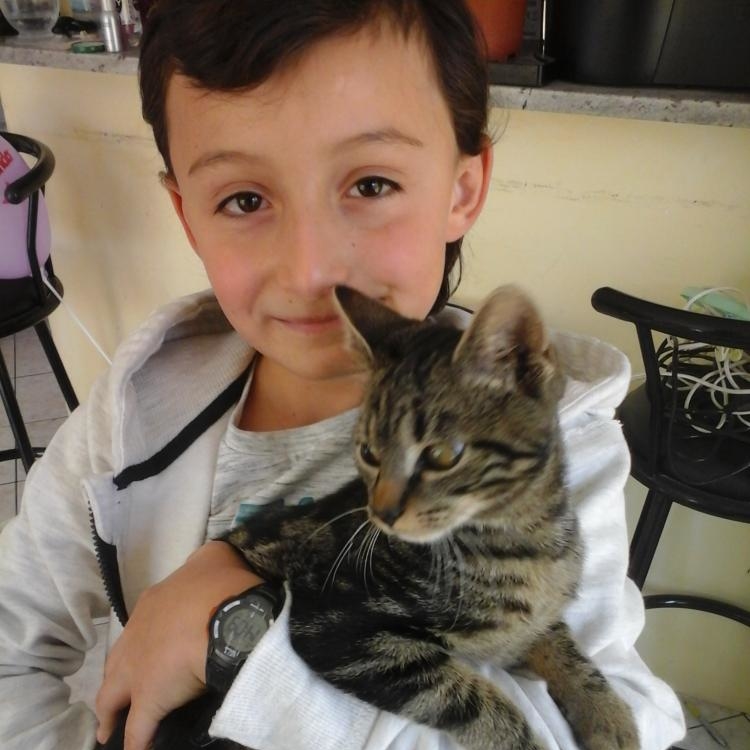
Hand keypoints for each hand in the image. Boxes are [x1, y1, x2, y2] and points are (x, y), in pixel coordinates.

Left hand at [95, 541, 263, 749]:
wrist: (227, 611)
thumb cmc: (224, 581)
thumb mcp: (215, 557)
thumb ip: (208, 558)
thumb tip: (213, 556)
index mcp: (153, 603)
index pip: (141, 627)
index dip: (142, 643)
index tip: (149, 653)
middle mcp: (136, 635)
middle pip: (117, 662)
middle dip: (116, 680)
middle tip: (117, 696)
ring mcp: (138, 670)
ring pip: (113, 697)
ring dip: (111, 713)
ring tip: (109, 729)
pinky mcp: (149, 700)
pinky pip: (138, 730)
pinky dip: (135, 742)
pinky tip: (136, 749)